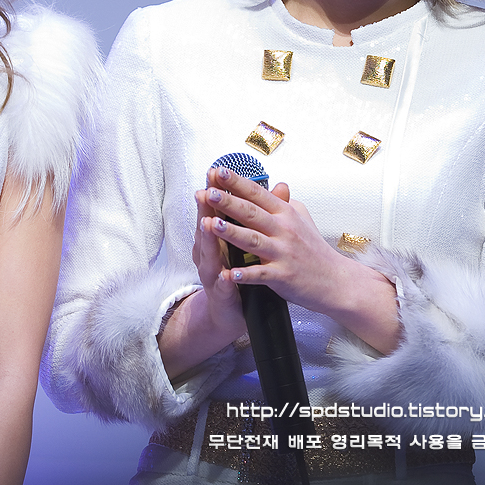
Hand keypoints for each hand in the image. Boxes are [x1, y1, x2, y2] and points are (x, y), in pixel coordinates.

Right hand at [156, 175, 250, 380]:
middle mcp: (211, 254)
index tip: (215, 172)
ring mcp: (214, 275)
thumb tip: (279, 186)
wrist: (230, 312)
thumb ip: (259, 215)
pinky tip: (226, 276)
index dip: (216, 192)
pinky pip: (224, 288)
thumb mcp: (250, 240)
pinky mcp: (223, 296)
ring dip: (209, 241)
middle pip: (207, 228)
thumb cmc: (238, 271)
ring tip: (209, 226)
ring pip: (210, 256)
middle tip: (205, 192)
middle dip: (206, 210)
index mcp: (219, 238)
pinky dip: (225, 281)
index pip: (217, 211)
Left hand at [200, 164, 402, 353]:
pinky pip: (261, 274)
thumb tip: (276, 185)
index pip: (258, 194)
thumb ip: (286, 202)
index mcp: (285, 214)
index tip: (218, 171)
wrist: (335, 279)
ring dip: (231, 233)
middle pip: (251, 213)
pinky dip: (246, 275)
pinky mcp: (283, 276)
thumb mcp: (302, 219)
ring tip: (210, 225)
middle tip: (208, 191)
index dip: (237, 182)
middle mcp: (284, 230)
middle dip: (228, 202)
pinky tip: (230, 274)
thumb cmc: (315, 249)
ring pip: (253, 240)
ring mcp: (283, 253)